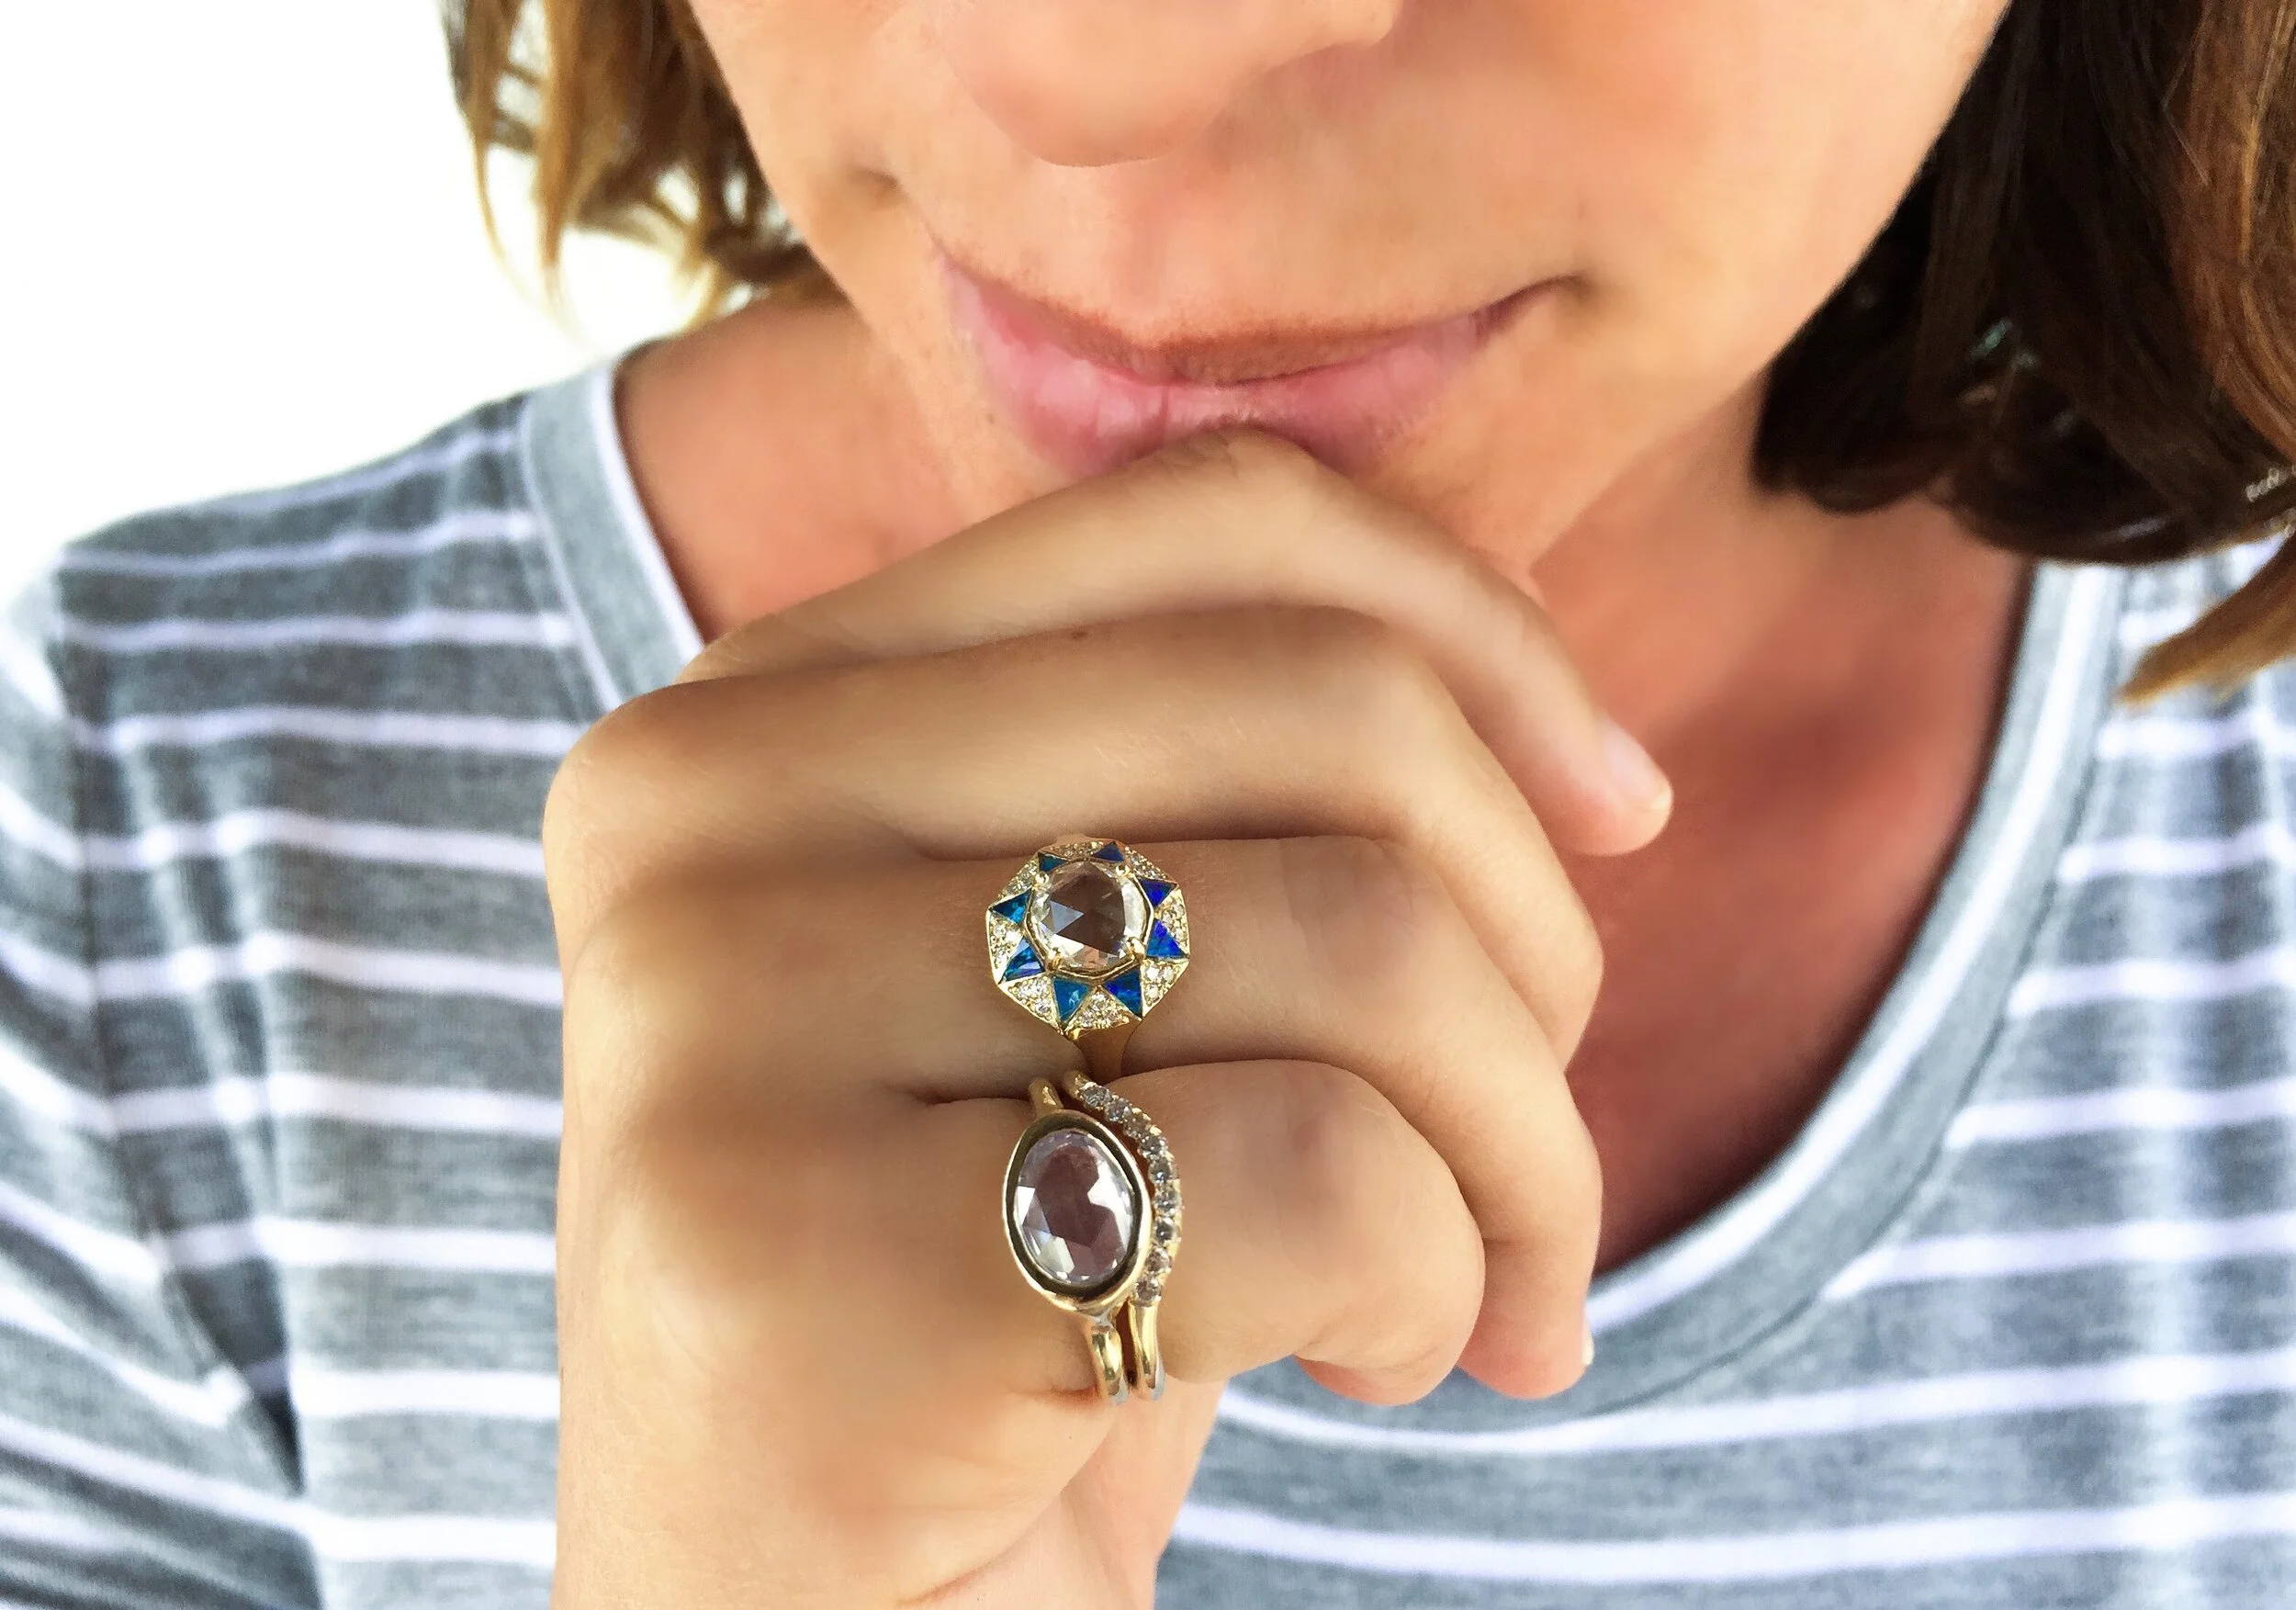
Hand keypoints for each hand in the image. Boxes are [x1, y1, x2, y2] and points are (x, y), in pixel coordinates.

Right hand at [543, 433, 1669, 1608]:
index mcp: (762, 709)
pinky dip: (1429, 1288)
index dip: (1484, 635)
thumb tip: (1575, 727)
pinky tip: (1367, 1369)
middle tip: (1532, 1155)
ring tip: (1471, 1290)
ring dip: (1518, 1159)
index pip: (1214, 520)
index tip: (1620, 814)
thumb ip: (1233, 787)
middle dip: (1538, 947)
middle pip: (1328, 711)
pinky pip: (1318, 1173)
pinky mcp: (786, 1267)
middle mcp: (693, 818)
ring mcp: (711, 1031)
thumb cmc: (1016, 1295)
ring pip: (1360, 941)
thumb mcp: (1110, 994)